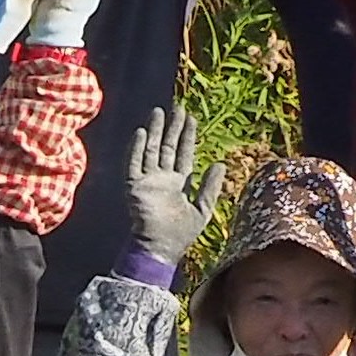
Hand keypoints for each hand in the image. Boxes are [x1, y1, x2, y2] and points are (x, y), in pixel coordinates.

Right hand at [120, 102, 232, 268]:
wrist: (159, 247)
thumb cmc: (181, 234)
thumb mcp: (203, 209)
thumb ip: (211, 186)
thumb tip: (221, 163)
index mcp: (178, 184)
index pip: (183, 155)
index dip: (187, 137)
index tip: (191, 119)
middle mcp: (162, 179)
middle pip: (167, 147)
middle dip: (172, 128)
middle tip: (177, 108)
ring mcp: (147, 181)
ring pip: (151, 150)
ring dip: (155, 132)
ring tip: (159, 112)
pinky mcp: (134, 186)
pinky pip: (134, 163)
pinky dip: (137, 148)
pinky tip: (142, 132)